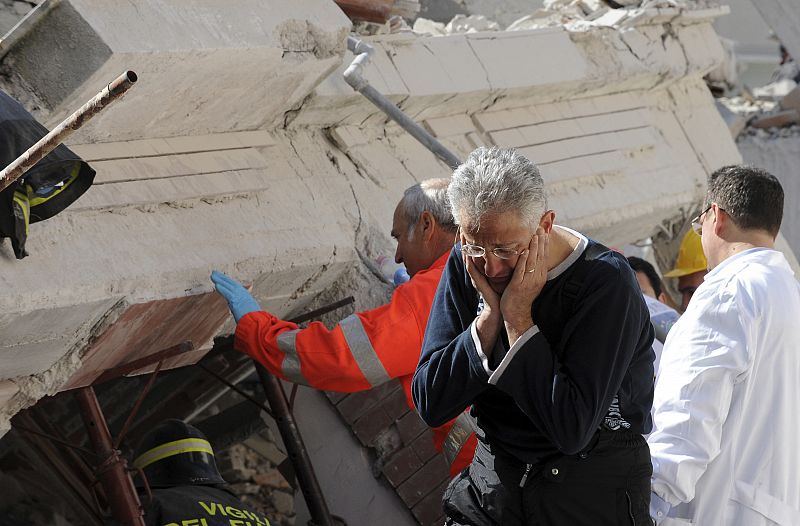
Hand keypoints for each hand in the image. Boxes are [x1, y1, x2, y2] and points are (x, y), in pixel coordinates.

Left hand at [210, 271, 260, 322]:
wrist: (258, 323)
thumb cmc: (255, 320)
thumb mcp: (252, 312)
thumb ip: (243, 309)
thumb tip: (237, 310)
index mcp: (247, 297)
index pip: (235, 287)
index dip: (228, 282)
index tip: (222, 279)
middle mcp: (244, 295)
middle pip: (232, 284)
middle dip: (223, 278)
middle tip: (215, 273)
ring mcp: (240, 297)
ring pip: (228, 286)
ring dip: (220, 280)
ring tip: (213, 275)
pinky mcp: (236, 301)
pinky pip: (228, 293)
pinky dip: (222, 289)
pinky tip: (216, 285)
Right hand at [462, 234, 501, 353]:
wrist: (501, 308)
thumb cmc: (503, 291)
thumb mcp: (504, 273)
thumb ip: (504, 263)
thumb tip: (513, 249)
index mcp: (484, 267)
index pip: (478, 249)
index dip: (475, 238)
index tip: (474, 226)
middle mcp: (478, 270)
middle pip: (470, 251)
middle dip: (466, 239)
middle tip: (462, 226)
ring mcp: (476, 276)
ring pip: (468, 257)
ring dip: (464, 247)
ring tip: (461, 235)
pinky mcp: (477, 282)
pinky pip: (471, 270)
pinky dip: (468, 261)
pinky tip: (467, 253)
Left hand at [500, 227, 548, 343]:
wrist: (517, 314)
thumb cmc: (521, 296)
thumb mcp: (529, 281)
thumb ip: (531, 269)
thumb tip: (531, 256)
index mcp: (540, 276)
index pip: (544, 256)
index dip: (545, 243)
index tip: (545, 231)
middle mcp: (537, 278)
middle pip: (541, 256)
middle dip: (541, 241)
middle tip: (541, 227)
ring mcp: (529, 282)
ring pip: (534, 261)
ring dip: (535, 247)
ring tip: (536, 234)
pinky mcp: (519, 286)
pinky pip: (522, 271)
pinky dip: (524, 260)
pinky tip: (525, 250)